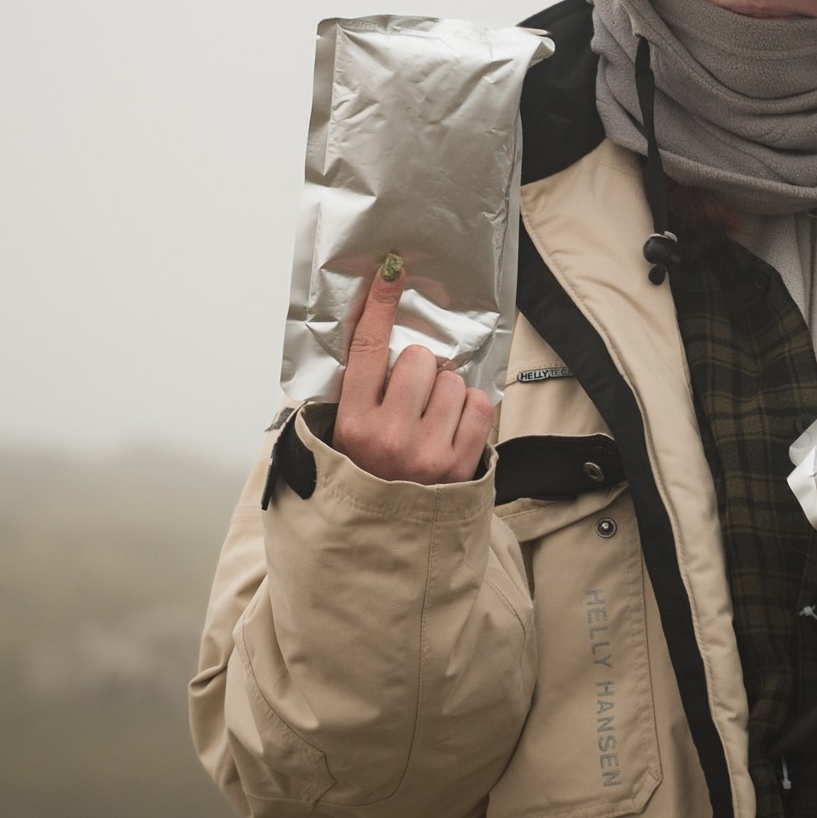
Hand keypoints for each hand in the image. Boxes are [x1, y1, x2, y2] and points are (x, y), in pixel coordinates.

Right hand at [331, 253, 495, 484]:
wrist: (386, 545)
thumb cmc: (363, 482)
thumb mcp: (337, 441)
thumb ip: (351, 393)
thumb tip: (372, 331)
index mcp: (352, 426)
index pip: (368, 349)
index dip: (380, 305)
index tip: (392, 272)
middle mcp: (389, 437)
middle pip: (419, 360)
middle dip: (419, 372)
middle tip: (410, 400)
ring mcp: (428, 452)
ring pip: (452, 380)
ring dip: (445, 393)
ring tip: (429, 421)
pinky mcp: (462, 465)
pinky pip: (479, 404)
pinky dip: (469, 410)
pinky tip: (450, 429)